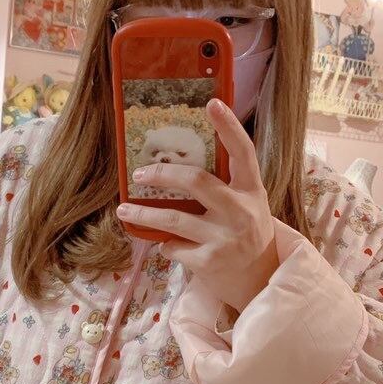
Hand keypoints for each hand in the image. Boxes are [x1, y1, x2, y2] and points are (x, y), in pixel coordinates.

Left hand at [116, 99, 278, 312]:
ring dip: (142, 215)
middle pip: (196, 182)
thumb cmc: (247, 234)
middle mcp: (241, 212)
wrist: (258, 280)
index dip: (228, 126)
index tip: (211, 103)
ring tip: (123, 211)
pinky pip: (173, 246)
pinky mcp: (209, 262)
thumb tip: (180, 158)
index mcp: (252, 191)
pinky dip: (164, 244)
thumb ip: (225, 185)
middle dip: (162, 174)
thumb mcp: (248, 205)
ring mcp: (225, 239)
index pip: (243, 152)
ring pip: (172, 219)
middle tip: (140, 173)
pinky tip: (166, 243)